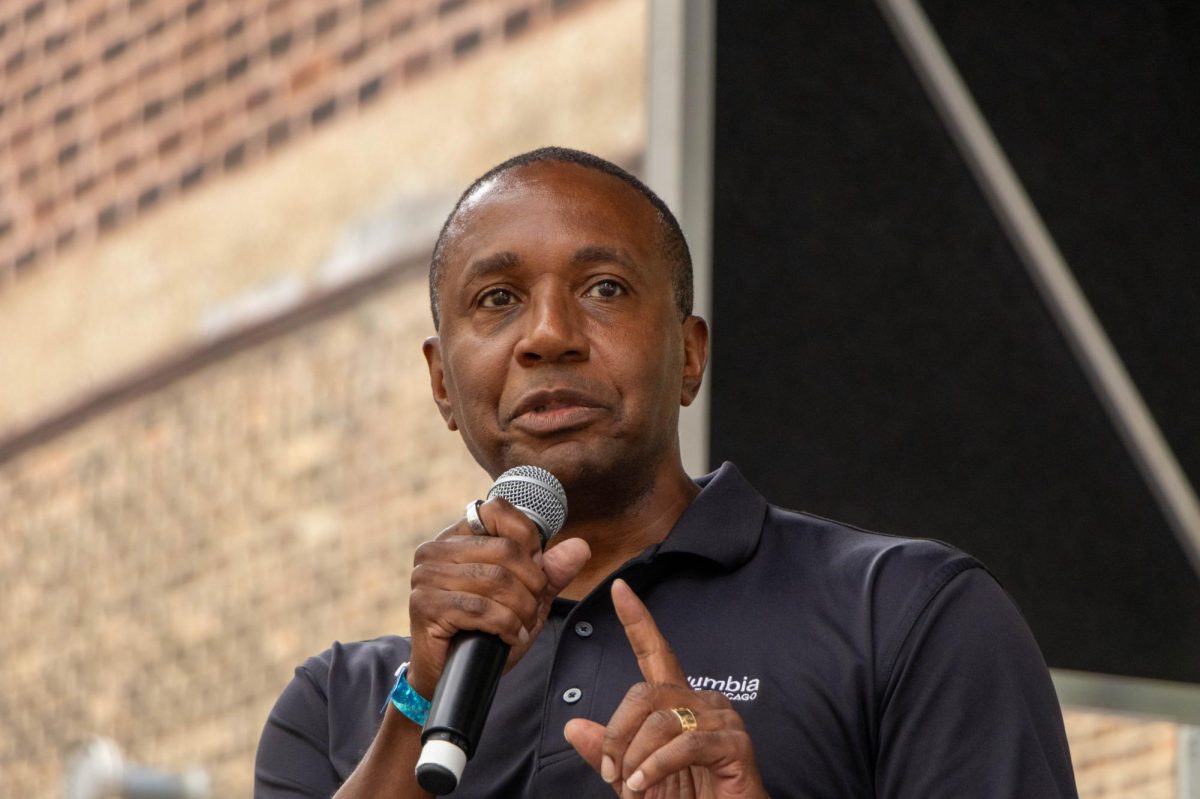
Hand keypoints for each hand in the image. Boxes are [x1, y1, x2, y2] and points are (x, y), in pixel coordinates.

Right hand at [406, 497, 589, 697]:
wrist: (450, 677)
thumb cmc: (485, 632)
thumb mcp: (524, 598)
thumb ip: (550, 572)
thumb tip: (580, 547)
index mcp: (457, 536)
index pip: (497, 509)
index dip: (527, 539)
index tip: (534, 570)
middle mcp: (436, 550)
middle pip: (505, 549)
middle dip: (532, 584)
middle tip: (532, 609)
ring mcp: (426, 577)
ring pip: (496, 579)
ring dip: (520, 610)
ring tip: (521, 626)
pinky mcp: (425, 606)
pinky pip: (481, 608)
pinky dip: (506, 626)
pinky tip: (510, 637)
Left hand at [564, 579, 767, 797]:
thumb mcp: (634, 776)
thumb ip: (607, 751)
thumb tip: (572, 725)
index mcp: (679, 702)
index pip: (655, 652)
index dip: (637, 620)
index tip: (618, 589)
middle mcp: (702, 701)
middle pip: (644, 694)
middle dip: (617, 736)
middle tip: (613, 774)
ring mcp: (722, 720)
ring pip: (661, 720)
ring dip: (637, 759)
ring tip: (635, 788)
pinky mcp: (736, 745)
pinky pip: (684, 744)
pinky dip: (657, 767)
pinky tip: (646, 785)